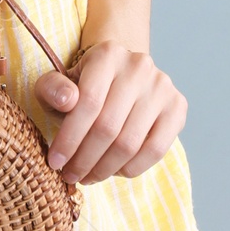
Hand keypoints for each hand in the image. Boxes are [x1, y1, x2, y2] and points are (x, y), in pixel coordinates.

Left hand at [33, 40, 186, 183]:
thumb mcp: (59, 84)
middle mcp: (139, 66)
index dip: (70, 138)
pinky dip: (132, 168)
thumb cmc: (84, 86)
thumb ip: (52, 90)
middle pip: (109, 127)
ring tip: (89, 176)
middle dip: (85, 159)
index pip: (88, 103)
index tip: (55, 162)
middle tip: (71, 176)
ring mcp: (162, 86)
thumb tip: (67, 100)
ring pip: (130, 142)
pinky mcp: (177, 106)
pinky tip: (115, 171)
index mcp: (107, 54)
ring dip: (105, 168)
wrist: (121, 76)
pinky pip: (155, 150)